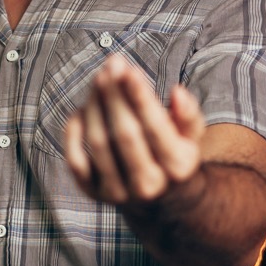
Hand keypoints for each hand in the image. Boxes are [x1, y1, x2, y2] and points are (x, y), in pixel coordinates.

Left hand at [64, 54, 205, 204]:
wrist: (159, 201)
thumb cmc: (173, 154)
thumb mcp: (191, 137)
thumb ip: (188, 114)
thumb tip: (177, 92)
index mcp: (177, 169)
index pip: (156, 129)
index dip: (140, 97)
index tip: (130, 70)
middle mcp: (148, 186)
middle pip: (125, 133)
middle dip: (116, 95)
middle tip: (111, 64)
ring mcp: (118, 193)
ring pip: (99, 142)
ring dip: (95, 105)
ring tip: (99, 78)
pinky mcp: (94, 193)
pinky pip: (76, 159)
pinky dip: (74, 131)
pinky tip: (83, 108)